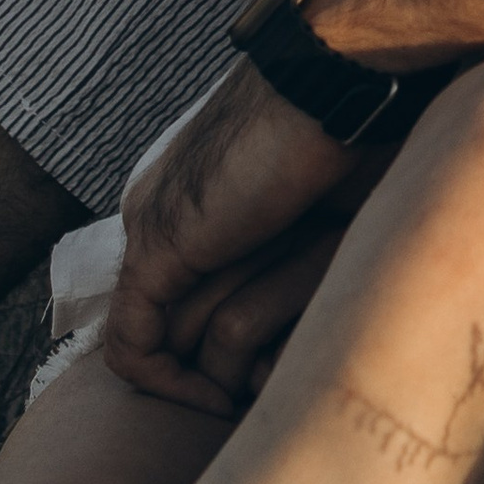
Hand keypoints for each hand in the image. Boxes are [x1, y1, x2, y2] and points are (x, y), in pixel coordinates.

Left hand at [104, 63, 378, 416]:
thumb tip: (310, 310)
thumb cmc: (350, 130)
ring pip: (151, 336)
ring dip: (199, 377)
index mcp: (196, 192)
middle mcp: (158, 208)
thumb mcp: (319, 201)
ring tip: (248, 400)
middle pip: (163, 316)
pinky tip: (217, 402)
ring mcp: (151, 226)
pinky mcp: (158, 247)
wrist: (332, 81)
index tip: (263, 371)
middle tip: (251, 399)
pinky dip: (165, 384)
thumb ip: (292, 244)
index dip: (211, 340)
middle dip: (201, 367)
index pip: (177, 290)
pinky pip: (132, 344)